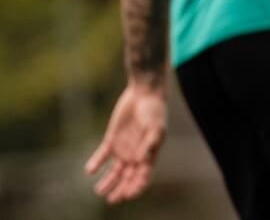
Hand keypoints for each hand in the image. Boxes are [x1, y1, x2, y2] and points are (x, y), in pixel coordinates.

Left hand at [85, 83, 166, 202]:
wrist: (144, 93)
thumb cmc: (154, 110)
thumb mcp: (155, 127)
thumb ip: (148, 144)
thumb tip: (140, 160)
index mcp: (149, 153)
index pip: (143, 175)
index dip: (137, 186)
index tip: (129, 194)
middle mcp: (136, 154)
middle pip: (128, 176)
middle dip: (121, 189)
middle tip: (112, 199)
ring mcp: (124, 147)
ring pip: (115, 170)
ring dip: (108, 181)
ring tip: (99, 191)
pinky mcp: (112, 139)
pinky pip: (103, 154)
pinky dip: (96, 163)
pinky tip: (90, 170)